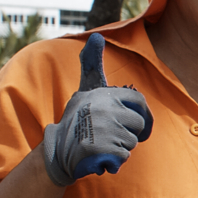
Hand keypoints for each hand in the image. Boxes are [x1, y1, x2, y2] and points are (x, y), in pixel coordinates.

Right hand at [40, 33, 152, 186]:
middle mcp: (104, 109)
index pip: (139, 101)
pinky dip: (113, 161)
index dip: (138, 114)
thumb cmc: (78, 118)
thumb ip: (92, 64)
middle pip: (139, 124)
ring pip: (132, 142)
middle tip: (106, 132)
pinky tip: (98, 155)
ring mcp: (102, 130)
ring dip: (120, 147)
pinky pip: (123, 157)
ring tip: (100, 142)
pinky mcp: (100, 150)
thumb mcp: (86, 89)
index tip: (126, 119)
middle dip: (128, 132)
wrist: (57, 150)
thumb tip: (96, 36)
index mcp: (104, 94)